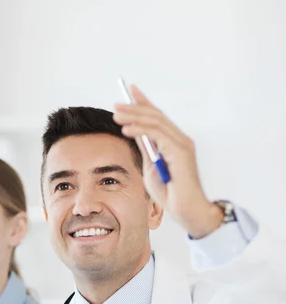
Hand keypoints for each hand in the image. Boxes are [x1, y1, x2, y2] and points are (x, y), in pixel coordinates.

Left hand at [113, 85, 222, 238]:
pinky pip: (157, 134)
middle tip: (116, 104)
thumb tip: (135, 135)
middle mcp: (180, 140)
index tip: (129, 92)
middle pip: (156, 115)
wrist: (186, 211)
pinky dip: (140, 129)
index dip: (144, 102)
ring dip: (134, 116)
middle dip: (135, 107)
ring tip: (117, 115)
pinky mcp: (180, 152)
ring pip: (156, 122)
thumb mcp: (152, 169)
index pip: (158, 117)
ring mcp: (182, 144)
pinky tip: (126, 129)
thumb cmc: (171, 194)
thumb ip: (147, 151)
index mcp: (174, 143)